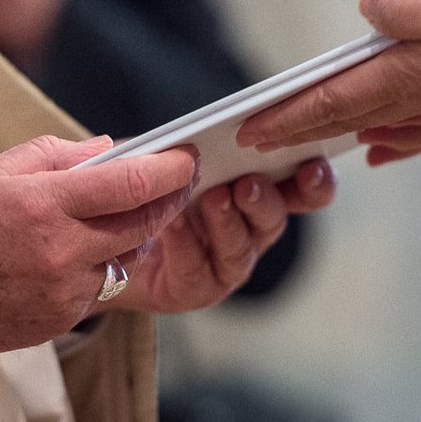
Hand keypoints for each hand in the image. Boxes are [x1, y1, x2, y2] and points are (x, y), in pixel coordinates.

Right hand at [0, 135, 197, 354]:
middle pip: (141, 226)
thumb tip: (110, 150)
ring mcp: (60, 292)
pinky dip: (97, 270)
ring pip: (122, 261)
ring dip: (132, 239)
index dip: (170, 171)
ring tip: (123, 218)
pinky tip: (77, 255)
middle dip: (168, 202)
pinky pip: (95, 292)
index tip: (187, 159)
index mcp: (42, 204)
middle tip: (178, 185)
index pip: (131, 186)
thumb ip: (58, 157)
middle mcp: (59, 251)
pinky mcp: (55, 322)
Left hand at [113, 159, 335, 312]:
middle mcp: (249, 233)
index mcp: (256, 195)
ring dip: (228, 222)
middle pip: (273, 220)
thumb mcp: (163, 156)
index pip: (302, 192)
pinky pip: (197, 270)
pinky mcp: (195, 290)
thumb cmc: (144, 190)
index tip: (313, 164)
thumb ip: (183, 143)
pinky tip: (173, 223)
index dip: (315, 183)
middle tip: (248, 181)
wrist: (105, 241)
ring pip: (239, 249)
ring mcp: (225, 266)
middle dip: (264, 199)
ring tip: (214, 198)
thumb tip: (192, 131)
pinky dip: (186, 244)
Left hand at [237, 0, 420, 162]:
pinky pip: (419, 137)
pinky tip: (376, 150)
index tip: (249, 132)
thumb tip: (369, 11)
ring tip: (301, 142)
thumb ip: (412, 12)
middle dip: (298, 131)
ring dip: (335, 135)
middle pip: (346, 118)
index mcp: (411, 75)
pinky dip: (389, 143)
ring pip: (376, 128)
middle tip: (257, 144)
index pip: (333, 99)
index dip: (288, 115)